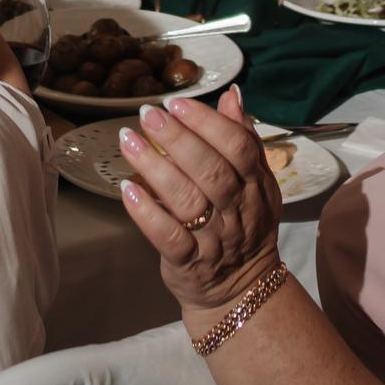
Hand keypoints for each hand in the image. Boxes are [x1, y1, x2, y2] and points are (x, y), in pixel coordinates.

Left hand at [117, 86, 283, 312]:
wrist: (241, 290)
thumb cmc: (244, 224)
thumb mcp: (256, 182)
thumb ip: (244, 139)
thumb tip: (232, 95)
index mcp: (255, 186)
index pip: (238, 148)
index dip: (208, 123)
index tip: (177, 103)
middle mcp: (236, 211)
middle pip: (211, 172)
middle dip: (179, 139)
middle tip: (149, 114)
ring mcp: (212, 239)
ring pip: (186, 201)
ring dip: (155, 168)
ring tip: (128, 141)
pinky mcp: (188, 263)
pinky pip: (168, 238)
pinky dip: (147, 214)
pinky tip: (128, 189)